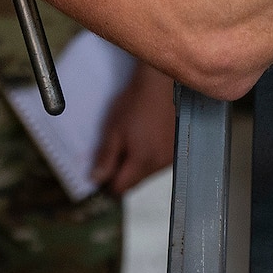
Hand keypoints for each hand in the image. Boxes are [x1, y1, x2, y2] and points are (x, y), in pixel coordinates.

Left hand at [90, 62, 176, 196]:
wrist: (160, 84)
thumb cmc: (135, 104)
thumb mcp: (113, 130)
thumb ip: (105, 158)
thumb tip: (97, 179)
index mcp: (142, 161)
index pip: (120, 189)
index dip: (107, 184)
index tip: (101, 172)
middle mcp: (159, 164)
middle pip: (135, 183)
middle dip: (122, 173)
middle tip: (114, 151)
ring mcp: (169, 157)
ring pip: (146, 173)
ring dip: (136, 165)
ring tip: (132, 140)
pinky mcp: (176, 148)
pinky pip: (157, 162)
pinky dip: (149, 155)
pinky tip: (146, 137)